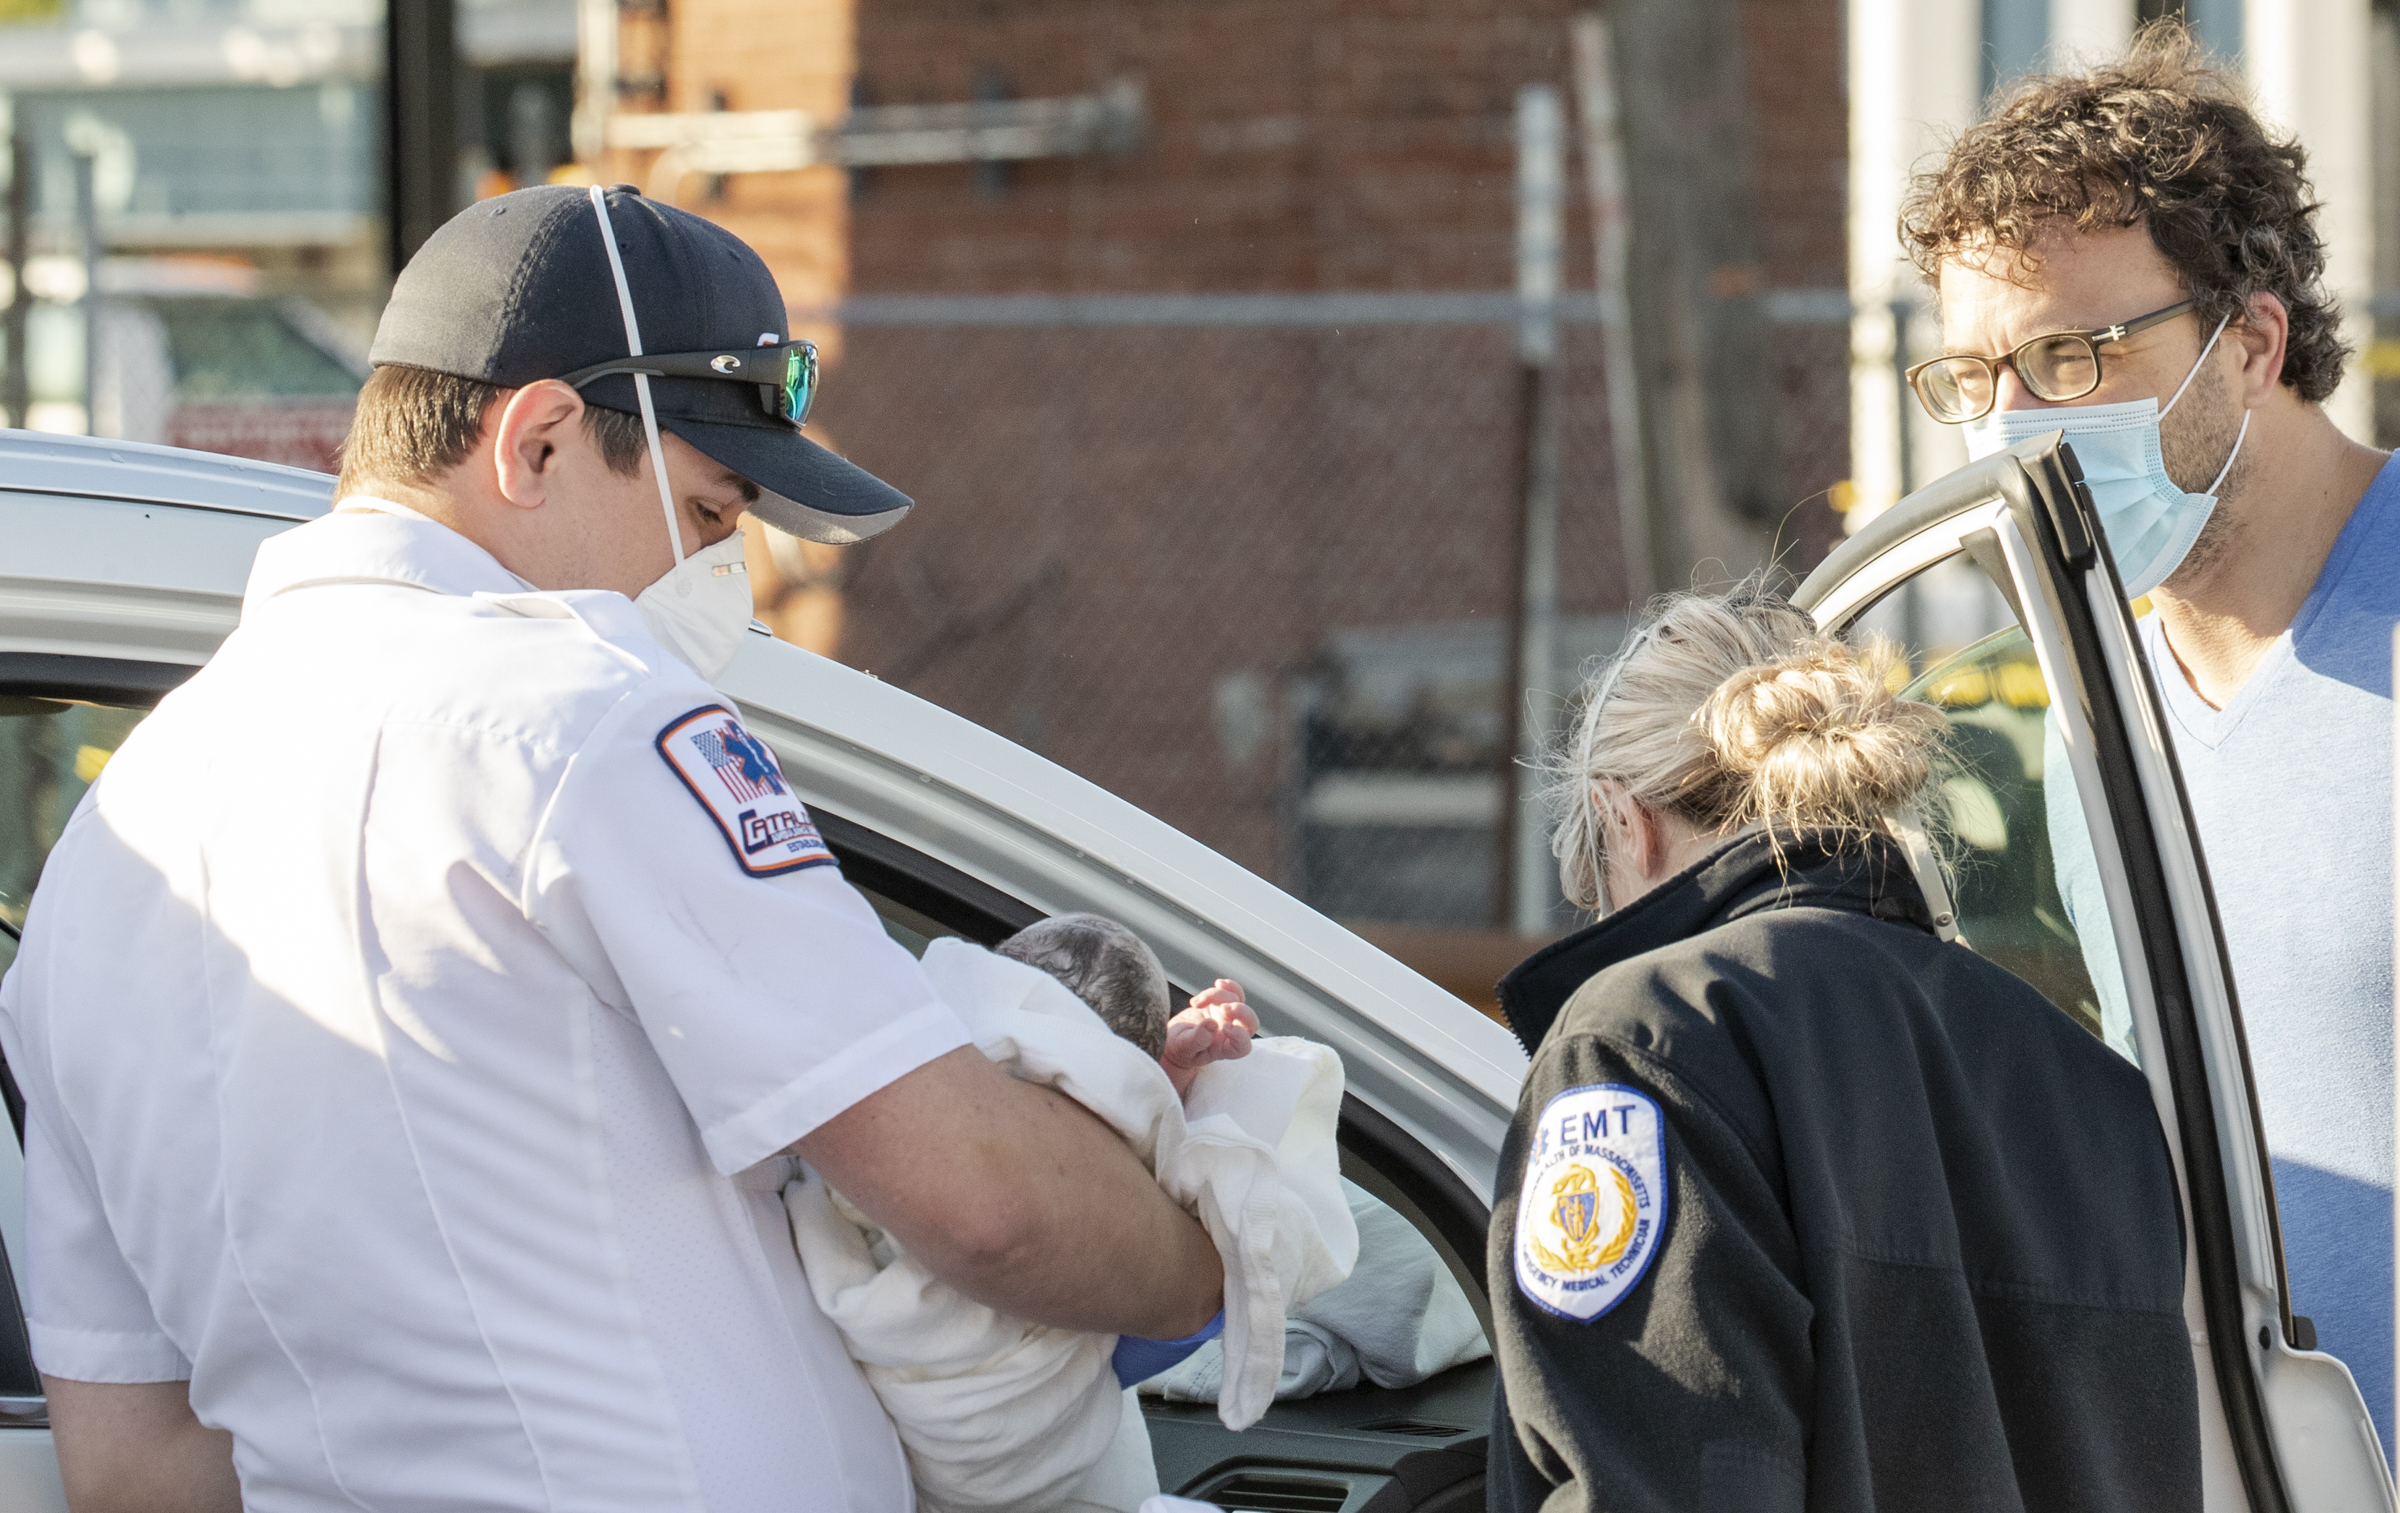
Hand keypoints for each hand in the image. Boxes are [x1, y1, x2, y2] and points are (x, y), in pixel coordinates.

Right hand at [1159, 979, 1258, 1097]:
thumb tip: (1211, 1025)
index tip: (1224, 1028)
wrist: (1173, 1038)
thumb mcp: (1182, 1047)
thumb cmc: (1178, 1048)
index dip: (1240, 1036)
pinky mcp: (1221, 1005)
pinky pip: (1234, 992)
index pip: (1243, 1047)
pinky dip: (1228, 986)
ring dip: (1221, 996)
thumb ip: (1197, 1039)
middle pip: (1251, 1024)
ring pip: (1239, 1002)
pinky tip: (1217, 985)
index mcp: (1223, 1050)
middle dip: (1241, 1012)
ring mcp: (1227, 1018)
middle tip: (1223, 1008)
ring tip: (1198, 1002)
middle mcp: (1230, 1034)